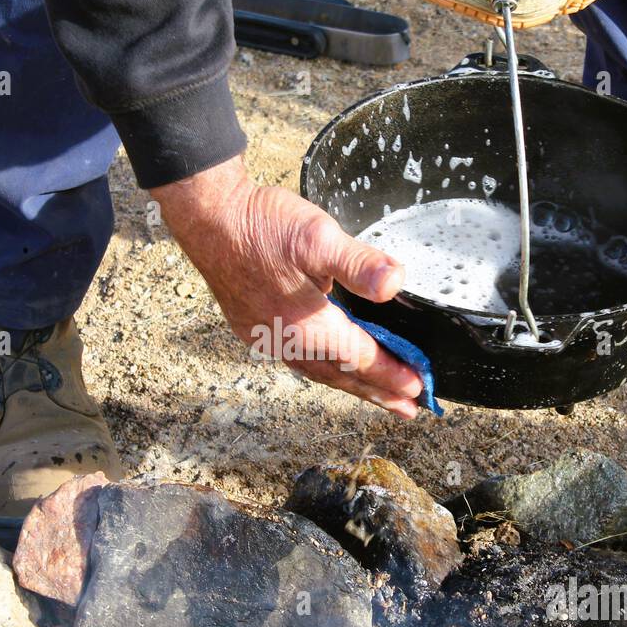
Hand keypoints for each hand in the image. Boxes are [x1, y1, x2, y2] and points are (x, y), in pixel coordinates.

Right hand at [151, 156, 424, 418]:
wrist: (209, 217)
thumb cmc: (260, 225)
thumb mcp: (317, 235)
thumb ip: (358, 263)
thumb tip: (394, 284)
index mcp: (306, 324)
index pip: (359, 358)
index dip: (391, 373)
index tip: (418, 387)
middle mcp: (286, 340)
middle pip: (341, 375)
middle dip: (376, 393)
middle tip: (406, 409)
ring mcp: (266, 336)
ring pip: (318, 371)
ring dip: (351, 385)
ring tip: (377, 397)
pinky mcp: (253, 326)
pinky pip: (296, 360)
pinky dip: (322, 369)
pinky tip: (329, 365)